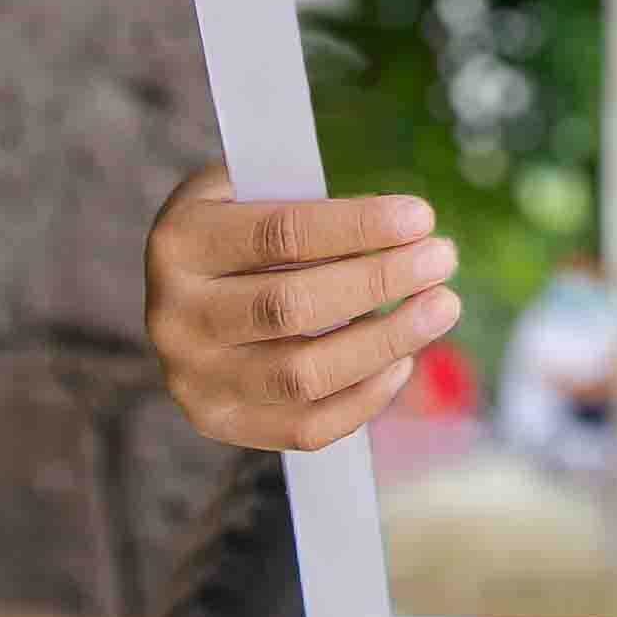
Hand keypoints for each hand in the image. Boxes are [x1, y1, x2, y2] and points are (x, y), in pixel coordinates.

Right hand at [143, 169, 458, 452]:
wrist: (182, 295)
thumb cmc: (238, 229)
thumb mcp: (251, 189)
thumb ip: (307, 198)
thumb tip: (399, 228)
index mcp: (179, 243)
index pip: (280, 235)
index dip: (357, 227)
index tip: (420, 217)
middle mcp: (175, 317)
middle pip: (291, 308)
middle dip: (378, 282)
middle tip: (441, 258)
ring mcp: (192, 379)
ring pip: (302, 376)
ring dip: (385, 342)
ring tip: (441, 307)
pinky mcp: (219, 423)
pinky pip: (305, 428)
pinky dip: (364, 398)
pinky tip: (403, 360)